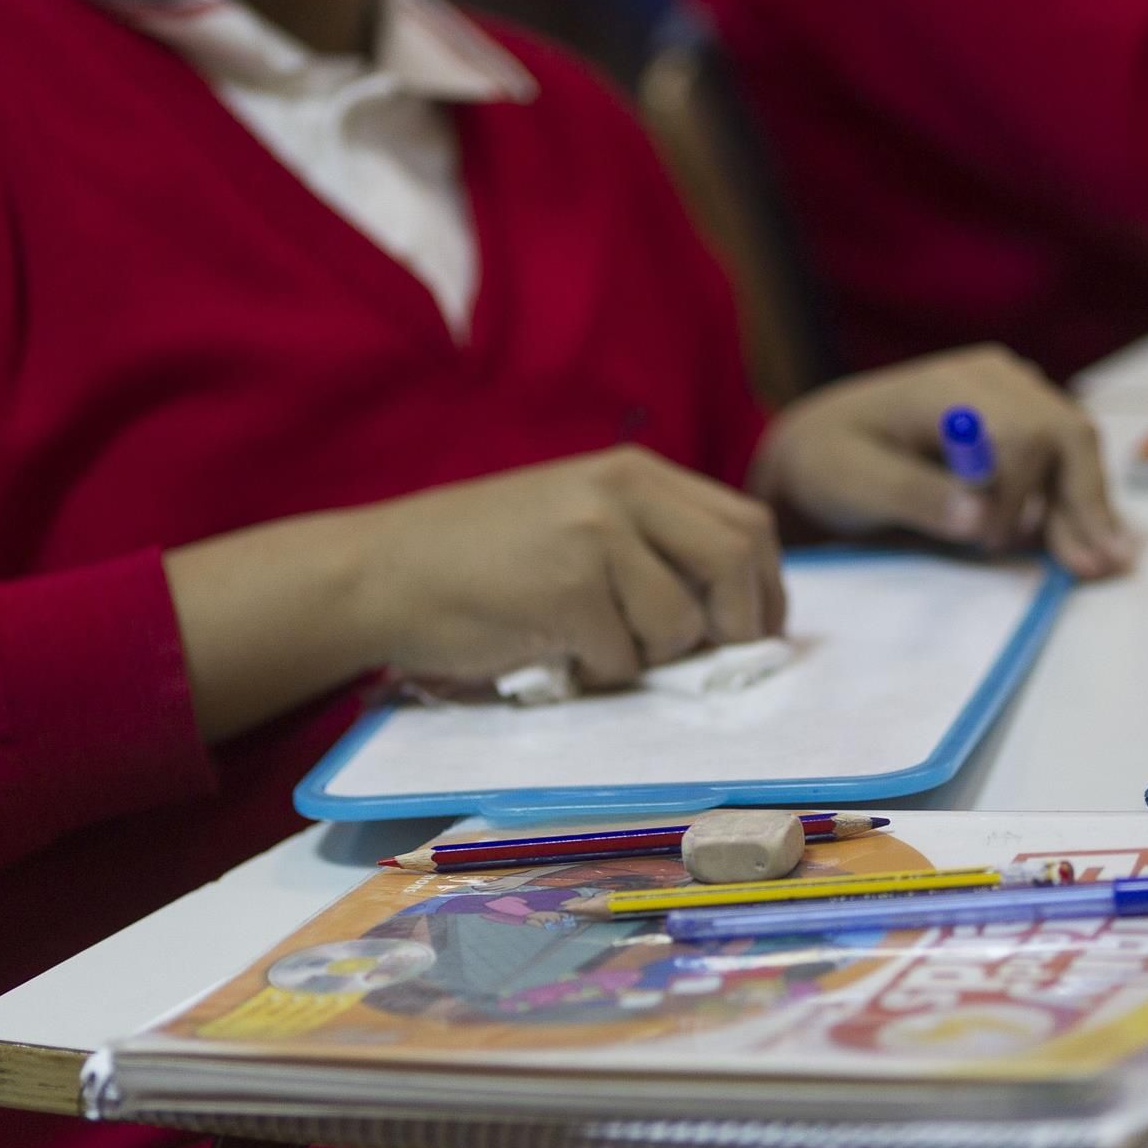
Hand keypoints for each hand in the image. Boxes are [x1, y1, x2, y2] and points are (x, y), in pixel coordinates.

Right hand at [356, 446, 784, 685]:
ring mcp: (595, 537)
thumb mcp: (580, 520)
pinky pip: (621, 657)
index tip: (754, 631)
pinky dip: (596, 673)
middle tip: (703, 657)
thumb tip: (740, 609)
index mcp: (636, 473)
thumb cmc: (483, 560)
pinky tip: (553, 653)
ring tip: (595, 645)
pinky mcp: (566, 589)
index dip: (765, 587)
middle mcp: (623, 492)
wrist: (381, 572)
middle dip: (736, 624)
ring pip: (681, 621)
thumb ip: (654, 542)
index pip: (746, 524)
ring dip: (650, 657)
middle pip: (736, 561)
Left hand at [750, 344, 1133, 576]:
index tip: (989, 541)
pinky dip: (1080, 503)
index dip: (1019, 494)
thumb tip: (978, 516)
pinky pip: (1065, 461)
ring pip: (1075, 450)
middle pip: (1066, 435)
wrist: (823, 447)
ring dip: (1089, 508)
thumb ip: (912, 495)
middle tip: (1095, 568)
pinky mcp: (1021, 423)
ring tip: (1104, 566)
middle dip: (1083, 503)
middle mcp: (996, 380)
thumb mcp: (851, 482)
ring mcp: (1014, 397)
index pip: (1022, 433)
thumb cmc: (829, 463)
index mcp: (953, 385)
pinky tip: (1095, 543)